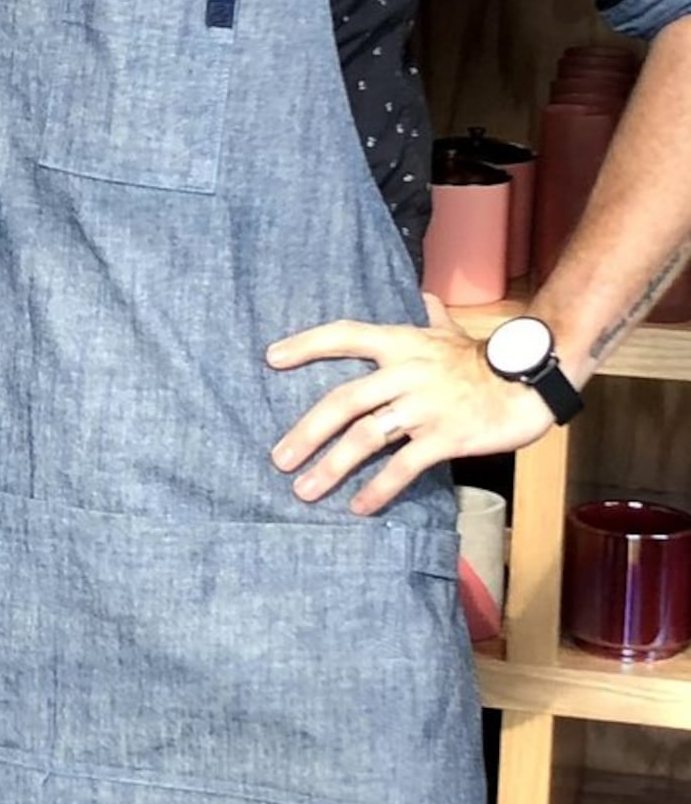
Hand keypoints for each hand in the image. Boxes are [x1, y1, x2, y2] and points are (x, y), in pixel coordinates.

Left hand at [266, 294, 553, 514]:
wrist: (533, 381)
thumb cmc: (485, 360)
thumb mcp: (452, 332)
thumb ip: (431, 317)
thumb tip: (422, 295)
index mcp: (403, 343)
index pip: (345, 335)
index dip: (307, 344)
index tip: (271, 358)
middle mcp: (408, 372)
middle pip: (344, 400)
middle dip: (307, 431)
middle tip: (280, 458)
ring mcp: (426, 406)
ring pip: (366, 437)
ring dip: (332, 467)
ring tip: (305, 491)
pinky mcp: (446, 437)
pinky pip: (403, 466)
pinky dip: (378, 489)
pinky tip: (358, 507)